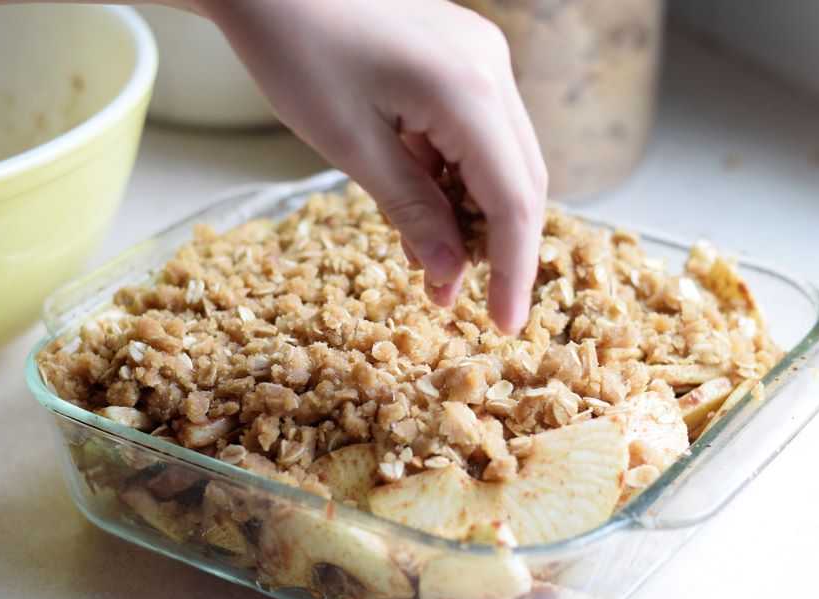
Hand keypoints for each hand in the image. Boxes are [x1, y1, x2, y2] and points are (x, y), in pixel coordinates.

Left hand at [201, 0, 546, 333]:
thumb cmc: (297, 50)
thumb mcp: (350, 144)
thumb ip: (410, 210)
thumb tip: (452, 273)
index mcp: (470, 91)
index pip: (515, 200)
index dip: (515, 270)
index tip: (505, 326)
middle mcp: (492, 71)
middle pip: (521, 181)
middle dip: (495, 249)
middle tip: (458, 302)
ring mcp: (481, 60)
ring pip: (501, 161)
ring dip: (471, 217)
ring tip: (430, 267)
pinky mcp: (463, 60)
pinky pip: (476, 135)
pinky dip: (455, 181)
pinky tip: (422, 212)